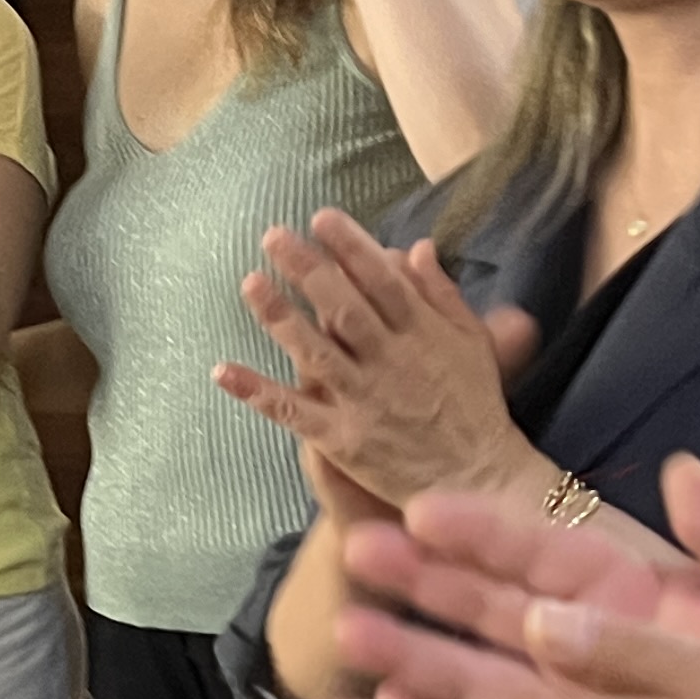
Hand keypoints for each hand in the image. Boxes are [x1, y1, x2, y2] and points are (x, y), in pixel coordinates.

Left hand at [215, 214, 537, 518]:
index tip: (322, 218)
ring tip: (250, 282)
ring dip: (279, 317)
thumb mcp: (473, 343)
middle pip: (343, 308)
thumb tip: (416, 247)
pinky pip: (292, 412)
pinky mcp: (341, 439)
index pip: (382, 280)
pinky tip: (222, 370)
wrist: (477, 480)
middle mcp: (390, 363)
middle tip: (273, 236)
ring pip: (314, 352)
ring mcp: (363, 401)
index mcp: (423, 334)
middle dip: (307, 269)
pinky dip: (256, 391)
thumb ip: (442, 295)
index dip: (351, 247)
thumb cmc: (475, 407)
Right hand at [333, 459, 699, 698]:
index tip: (424, 510)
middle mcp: (584, 647)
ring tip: (350, 635)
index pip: (543, 551)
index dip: (484, 531)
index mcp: (629, 595)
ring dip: (409, 654)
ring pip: (471, 673)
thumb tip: (684, 472)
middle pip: (488, 607)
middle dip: (420, 582)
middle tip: (357, 554)